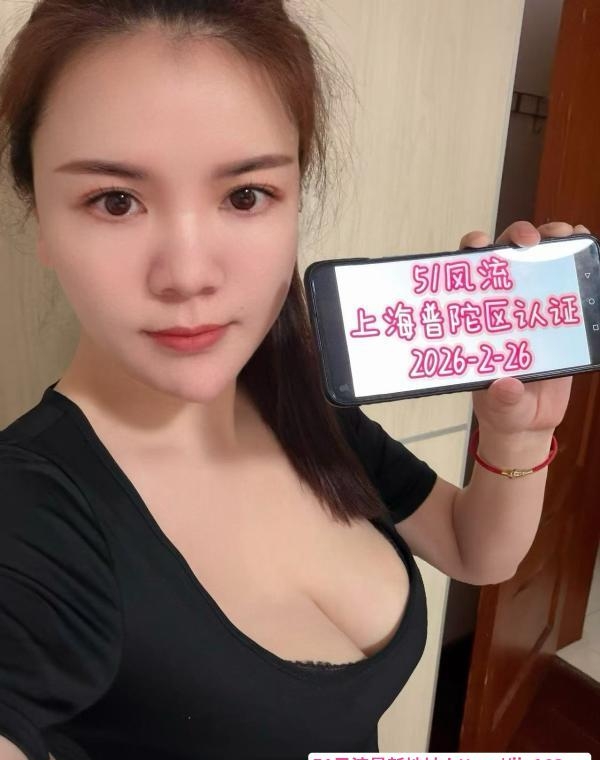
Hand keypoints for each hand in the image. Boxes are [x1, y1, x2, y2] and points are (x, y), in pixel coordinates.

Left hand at [460, 220, 589, 437]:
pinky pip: (571, 284)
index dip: (470, 252)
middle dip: (517, 237)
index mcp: (477, 317)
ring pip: (540, 262)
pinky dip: (580, 261)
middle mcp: (502, 304)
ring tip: (568, 235)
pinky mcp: (559, 317)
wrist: (529, 422)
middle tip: (531, 240)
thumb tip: (507, 386)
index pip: (467, 274)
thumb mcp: (499, 406)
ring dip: (553, 241)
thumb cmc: (503, 408)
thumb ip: (501, 399)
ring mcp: (532, 307)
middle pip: (506, 256)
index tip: (479, 245)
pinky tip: (590, 251)